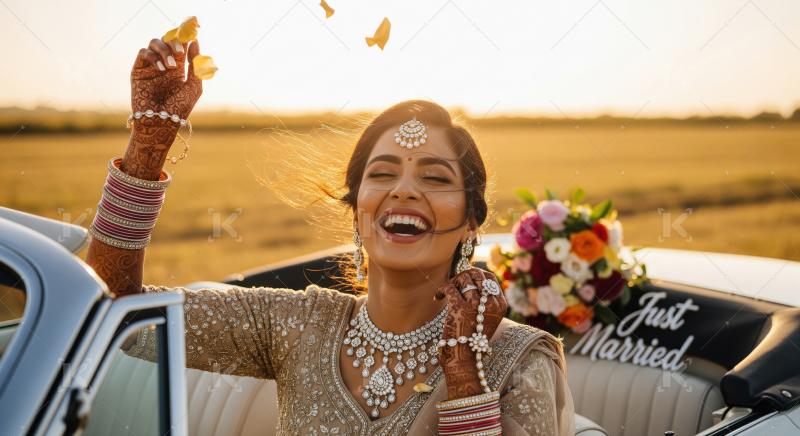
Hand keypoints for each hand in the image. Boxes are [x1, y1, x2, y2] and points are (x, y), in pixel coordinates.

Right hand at [129, 37, 202, 146]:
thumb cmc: (179, 108)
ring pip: (154, 43)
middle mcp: (164, 65)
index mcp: (179, 68)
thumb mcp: (194, 86)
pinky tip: (162, 69)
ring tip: (172, 66)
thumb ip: (195, 65)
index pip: (181, 45)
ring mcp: (150, 67)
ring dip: (164, 50)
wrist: (160, 122)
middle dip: (175, 42)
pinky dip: (153, 56)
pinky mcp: (138, 71)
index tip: (191, 35)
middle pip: (167, 40)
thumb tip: (196, 42)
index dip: (185, 38)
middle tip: (181, 51)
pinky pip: (143, 53)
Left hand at [437, 267, 507, 398]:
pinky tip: (437, 298)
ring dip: (451, 282)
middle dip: (463, 275)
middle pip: (476, 274)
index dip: (476, 274)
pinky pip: (449, 287)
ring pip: (463, 279)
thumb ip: (483, 301)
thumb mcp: (485, 319)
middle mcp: (490, 303)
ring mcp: (475, 305)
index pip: (489, 278)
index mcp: (500, 305)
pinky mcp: (459, 308)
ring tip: (445, 292)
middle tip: (454, 284)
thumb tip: (470, 279)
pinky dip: (441, 290)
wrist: (464, 359)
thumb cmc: (472, 340)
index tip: (465, 278)